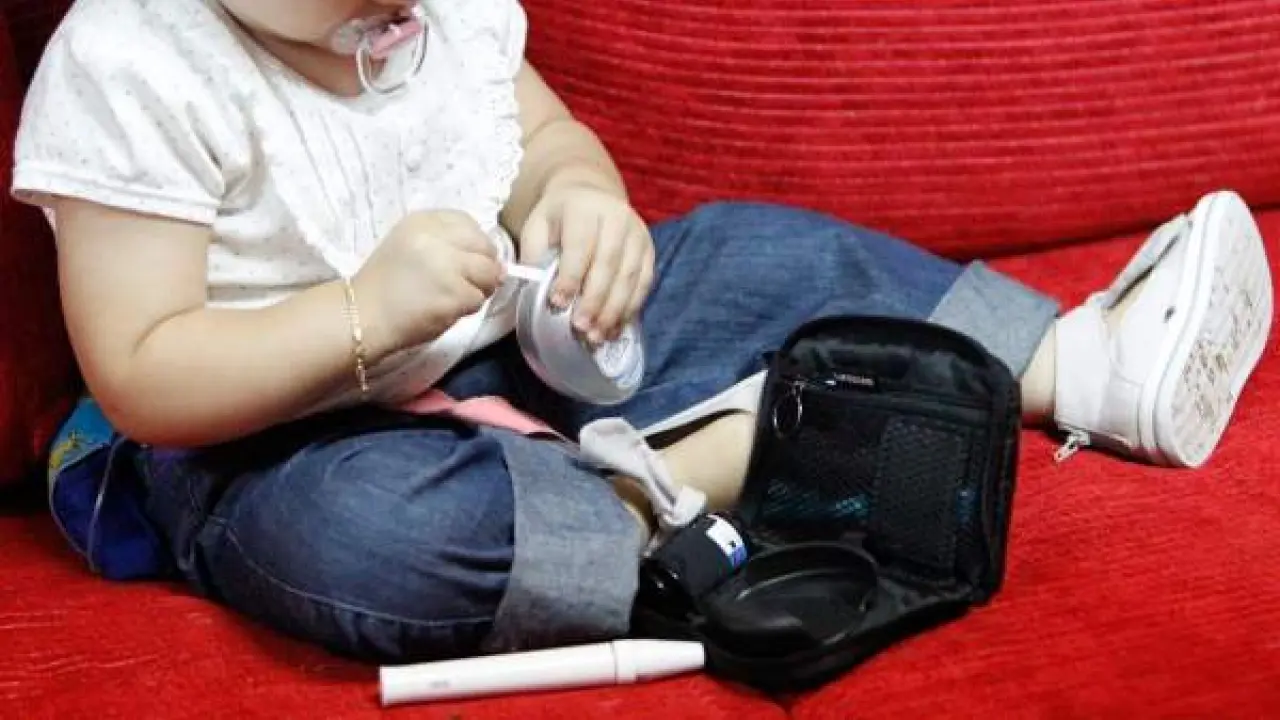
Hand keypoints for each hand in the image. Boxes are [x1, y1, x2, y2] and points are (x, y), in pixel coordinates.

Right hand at [353, 210, 501, 359]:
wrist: (362, 316)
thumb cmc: (386, 285)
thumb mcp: (410, 246)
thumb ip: (447, 245)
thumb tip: (495, 262)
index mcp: (422, 220)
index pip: (469, 223)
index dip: (474, 245)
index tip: (464, 260)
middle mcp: (436, 237)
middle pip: (485, 247)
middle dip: (483, 267)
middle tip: (464, 283)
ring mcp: (447, 264)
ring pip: (488, 274)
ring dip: (479, 289)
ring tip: (452, 297)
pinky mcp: (454, 292)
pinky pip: (478, 299)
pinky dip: (467, 308)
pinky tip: (444, 310)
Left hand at [519, 184, 654, 343]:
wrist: (590, 195)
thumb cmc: (559, 218)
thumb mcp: (537, 226)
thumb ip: (534, 255)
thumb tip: (533, 290)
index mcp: (584, 208)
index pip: (580, 245)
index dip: (570, 276)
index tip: (557, 303)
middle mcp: (617, 218)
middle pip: (608, 264)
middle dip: (594, 300)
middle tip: (580, 328)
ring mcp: (637, 234)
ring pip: (630, 277)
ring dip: (613, 311)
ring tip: (597, 336)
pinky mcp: (649, 250)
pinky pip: (643, 283)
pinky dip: (629, 309)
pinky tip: (614, 328)